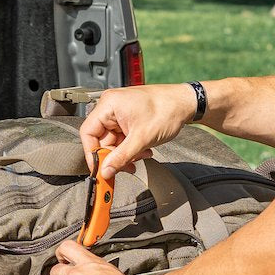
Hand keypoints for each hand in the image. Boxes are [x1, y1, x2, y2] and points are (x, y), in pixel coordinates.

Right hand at [80, 84, 197, 179]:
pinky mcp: (128, 118)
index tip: (100, 169)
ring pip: (114, 142)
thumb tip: (106, 171)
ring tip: (141, 156)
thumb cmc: (167, 109)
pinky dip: (131, 148)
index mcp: (109, 104)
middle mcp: (111, 106)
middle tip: (125, 167)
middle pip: (101, 140)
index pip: (88, 133)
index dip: (93, 154)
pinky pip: (122, 138)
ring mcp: (119, 113)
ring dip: (126, 154)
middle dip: (115, 156)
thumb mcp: (141, 139)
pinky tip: (143, 150)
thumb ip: (121, 157)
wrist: (186, 103)